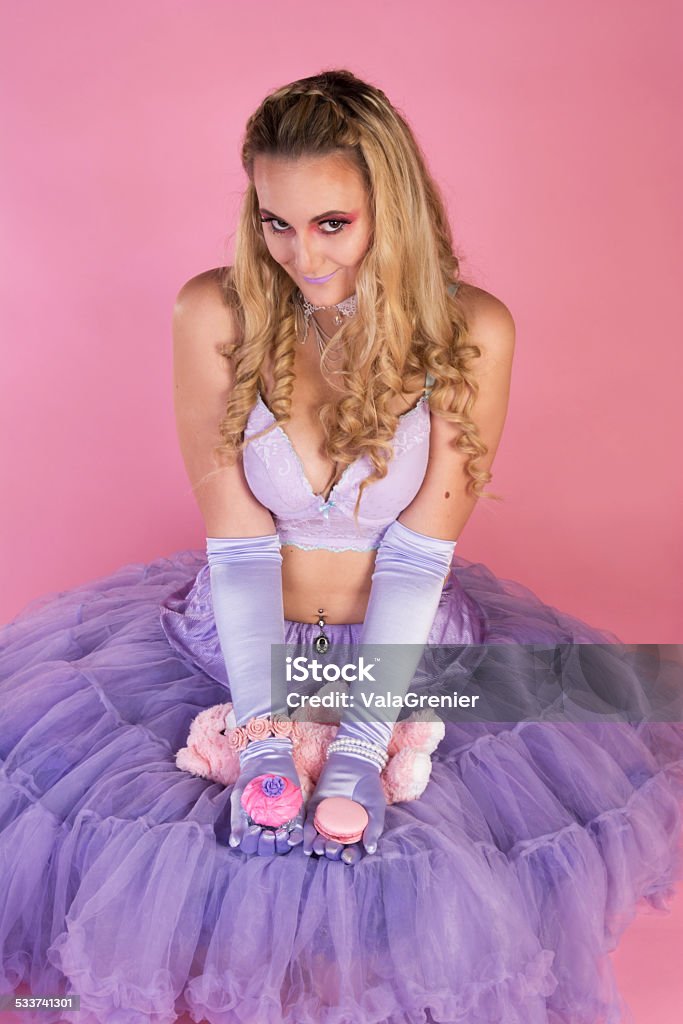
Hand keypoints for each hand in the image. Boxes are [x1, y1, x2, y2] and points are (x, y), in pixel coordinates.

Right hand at [228, 738, 304, 856]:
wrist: (266, 760)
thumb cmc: (249, 780)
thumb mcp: (239, 798)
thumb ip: (237, 820)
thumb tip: (234, 843)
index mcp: (251, 827)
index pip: (251, 845)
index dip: (252, 842)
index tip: (254, 830)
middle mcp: (266, 828)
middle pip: (267, 848)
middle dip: (267, 845)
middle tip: (268, 834)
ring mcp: (282, 823)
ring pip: (282, 845)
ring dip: (281, 844)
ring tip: (280, 833)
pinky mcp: (296, 815)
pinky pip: (297, 831)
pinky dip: (296, 837)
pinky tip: (292, 837)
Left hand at [303, 750, 386, 865]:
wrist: (354, 762)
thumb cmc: (369, 786)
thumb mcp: (376, 807)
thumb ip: (375, 827)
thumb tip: (371, 850)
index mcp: (356, 831)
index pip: (351, 849)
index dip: (350, 856)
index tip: (348, 857)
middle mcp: (339, 828)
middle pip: (334, 846)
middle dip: (332, 852)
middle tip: (333, 850)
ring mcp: (326, 819)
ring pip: (319, 838)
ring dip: (318, 846)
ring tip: (319, 848)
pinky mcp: (314, 808)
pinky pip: (308, 823)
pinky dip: (306, 835)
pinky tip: (306, 845)